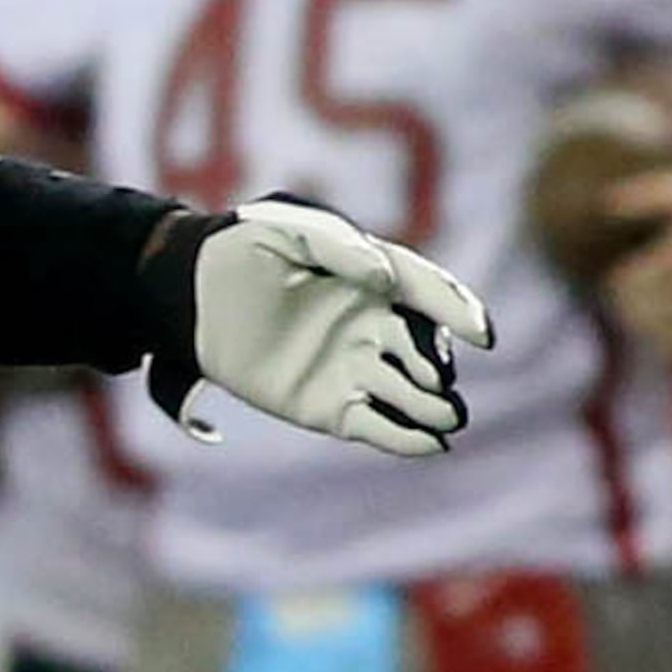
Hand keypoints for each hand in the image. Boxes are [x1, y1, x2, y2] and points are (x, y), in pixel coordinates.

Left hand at [148, 198, 484, 455]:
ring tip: (447, 418)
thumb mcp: (287, 226)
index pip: (428, 295)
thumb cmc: (243, 249)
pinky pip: (374, 425)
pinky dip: (403, 438)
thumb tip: (383, 276)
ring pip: (408, 393)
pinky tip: (428, 445)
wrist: (189, 294)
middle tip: (436, 378)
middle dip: (439, 367)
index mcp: (374, 279)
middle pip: (425, 350)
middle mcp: (373, 325)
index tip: (482, 333)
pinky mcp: (328, 407)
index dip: (458, 312)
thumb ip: (338, 244)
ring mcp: (352, 367)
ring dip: (433, 408)